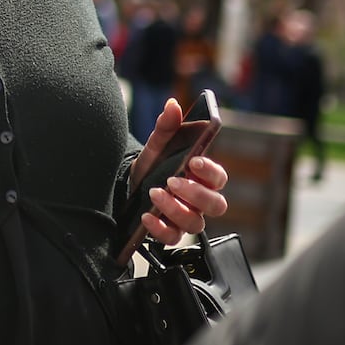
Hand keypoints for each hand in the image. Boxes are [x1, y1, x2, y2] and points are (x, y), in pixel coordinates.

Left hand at [129, 99, 229, 245]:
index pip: (219, 178)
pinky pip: (172, 238)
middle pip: (216, 205)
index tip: (194, 161)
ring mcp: (186, 218)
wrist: (125, 186)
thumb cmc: (151, 166)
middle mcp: (198, 201)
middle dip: (196, 193)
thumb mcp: (156, 146)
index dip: (211, 171)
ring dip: (176, 209)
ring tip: (154, 193)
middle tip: (173, 181)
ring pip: (195, 224)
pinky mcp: (168, 232)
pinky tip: (146, 216)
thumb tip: (172, 105)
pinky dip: (159, 228)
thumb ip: (165, 126)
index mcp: (201, 178)